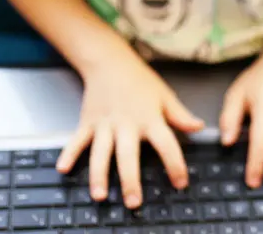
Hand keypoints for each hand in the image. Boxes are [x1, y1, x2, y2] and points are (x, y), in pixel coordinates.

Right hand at [56, 61, 203, 207]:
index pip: (166, 144)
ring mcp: (104, 124)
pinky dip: (69, 154)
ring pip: (100, 153)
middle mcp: (126, 124)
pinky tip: (63, 169)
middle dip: (130, 180)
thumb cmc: (139, 80)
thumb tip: (199, 127)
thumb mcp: (165, 96)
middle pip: (128, 155)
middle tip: (133, 201)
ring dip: (99, 174)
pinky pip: (77, 140)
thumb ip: (180, 115)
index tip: (180, 183)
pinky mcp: (87, 122)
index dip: (175, 165)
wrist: (110, 61)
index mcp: (149, 118)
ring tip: (100, 195)